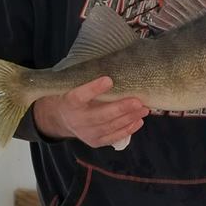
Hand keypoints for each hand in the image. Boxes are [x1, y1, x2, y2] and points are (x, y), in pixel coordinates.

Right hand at [33, 76, 149, 146]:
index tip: (109, 79)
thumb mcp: (75, 86)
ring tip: (144, 109)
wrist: (61, 118)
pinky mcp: (94, 141)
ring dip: (129, 118)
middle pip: (101, 115)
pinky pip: (113, 137)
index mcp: (69, 102)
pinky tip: (139, 121)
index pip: (80, 96)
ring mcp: (86, 133)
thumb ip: (90, 80)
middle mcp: (77, 120)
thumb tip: (117, 63)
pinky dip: (128, 129)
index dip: (93, 88)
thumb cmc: (74, 95)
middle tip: (138, 101)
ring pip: (110, 126)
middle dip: (121, 108)